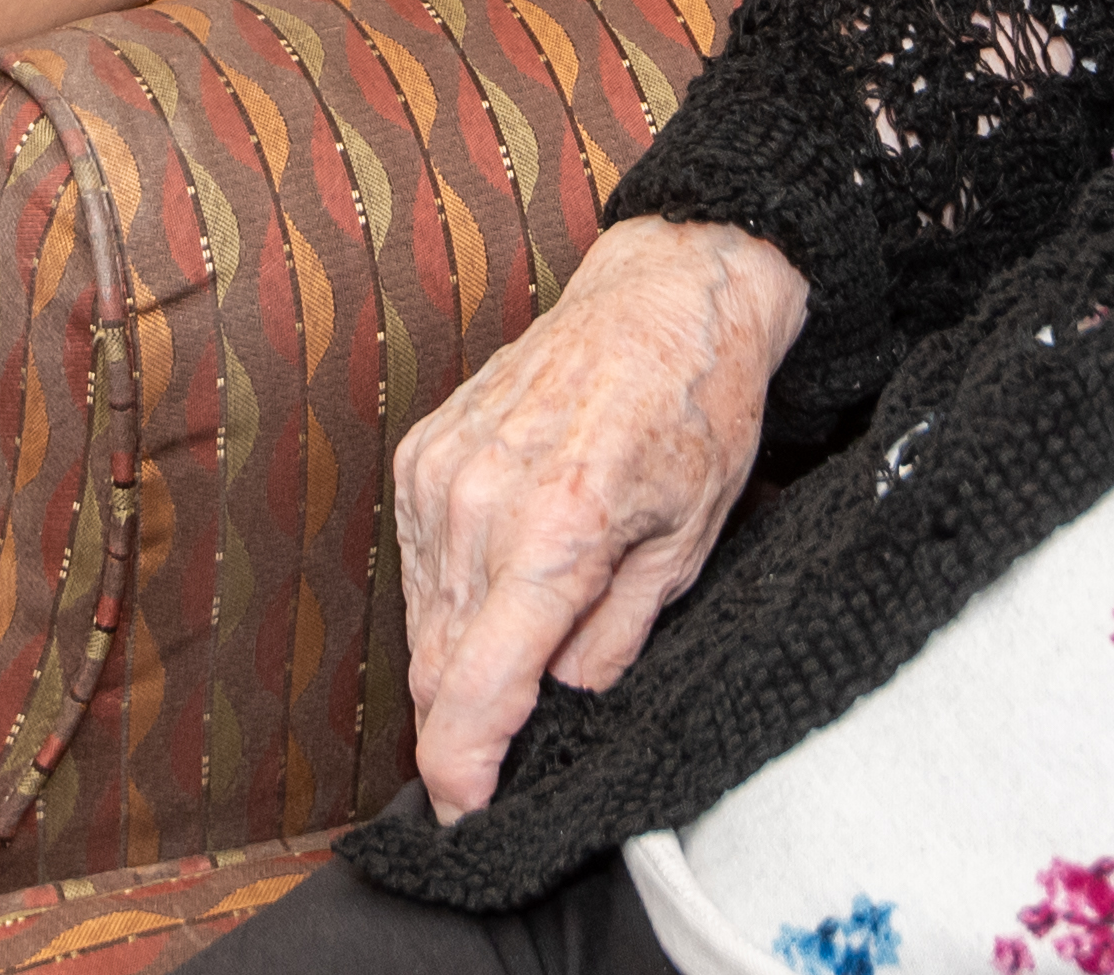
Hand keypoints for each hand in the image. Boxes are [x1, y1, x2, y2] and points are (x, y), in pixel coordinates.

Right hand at [398, 216, 809, 814]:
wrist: (666, 295)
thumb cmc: (696, 412)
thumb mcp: (686, 546)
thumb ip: (615, 640)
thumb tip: (563, 712)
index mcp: (555, 533)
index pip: (473, 692)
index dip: (461, 776)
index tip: (467, 818)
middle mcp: (477, 503)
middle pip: (437, 671)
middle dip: (469, 727)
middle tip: (519, 748)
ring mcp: (438, 473)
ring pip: (422, 623)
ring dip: (462, 661)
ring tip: (533, 639)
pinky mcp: (420, 454)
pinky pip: (418, 563)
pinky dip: (453, 596)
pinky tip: (508, 577)